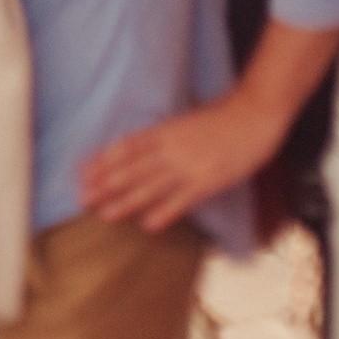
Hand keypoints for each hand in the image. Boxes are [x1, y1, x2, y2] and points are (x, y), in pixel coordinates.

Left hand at [80, 94, 288, 232]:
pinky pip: (182, 199)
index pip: (127, 147)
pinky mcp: (208, 180)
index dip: (104, 161)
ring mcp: (189, 165)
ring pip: (151, 185)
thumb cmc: (224, 117)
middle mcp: (172, 147)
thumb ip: (166, 136)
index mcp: (166, 131)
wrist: (255, 113)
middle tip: (83, 197)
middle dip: (106, 183)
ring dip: (127, 201)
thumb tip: (144, 148)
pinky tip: (148, 225)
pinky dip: (164, 212)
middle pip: (132, 167)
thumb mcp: (188, 122)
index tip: (84, 173)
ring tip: (105, 215)